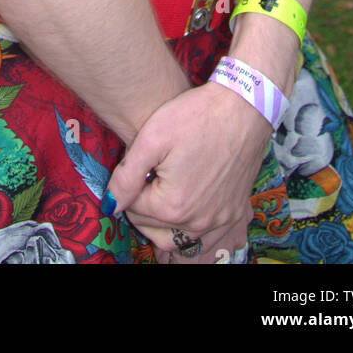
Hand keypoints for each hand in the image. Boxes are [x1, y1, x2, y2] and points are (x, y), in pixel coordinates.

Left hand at [107, 81, 270, 263]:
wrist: (242, 108)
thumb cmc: (195, 116)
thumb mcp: (151, 137)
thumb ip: (126, 176)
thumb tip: (110, 206)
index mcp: (172, 205)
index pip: (134, 210)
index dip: (130, 188)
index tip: (139, 168)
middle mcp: (198, 222)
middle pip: (155, 232)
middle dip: (143, 213)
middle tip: (145, 186)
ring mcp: (220, 220)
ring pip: (181, 245)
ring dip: (165, 233)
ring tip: (159, 212)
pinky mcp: (235, 212)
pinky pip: (211, 242)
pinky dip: (195, 241)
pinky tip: (188, 226)